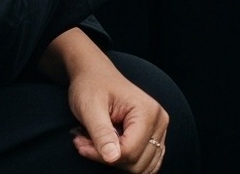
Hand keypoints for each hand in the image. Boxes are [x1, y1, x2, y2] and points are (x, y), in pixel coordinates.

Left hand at [52, 31, 171, 170]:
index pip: (129, 152)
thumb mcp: (90, 108)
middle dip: (107, 157)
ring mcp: (159, 129)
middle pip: (136, 163)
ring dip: (115, 161)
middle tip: (85, 141)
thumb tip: (113, 158)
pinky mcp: (153, 136)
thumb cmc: (92, 86)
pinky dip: (124, 161)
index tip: (80, 142)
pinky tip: (109, 146)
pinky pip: (145, 163)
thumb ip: (102, 134)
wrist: (95, 74)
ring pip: (140, 167)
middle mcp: (159, 120)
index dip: (101, 155)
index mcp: (148, 111)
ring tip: (96, 142)